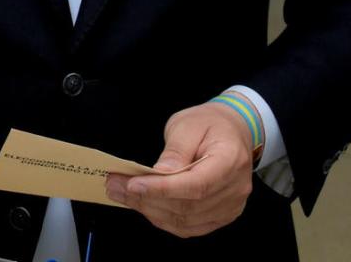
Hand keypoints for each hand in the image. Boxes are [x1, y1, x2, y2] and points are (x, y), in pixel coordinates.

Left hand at [105, 100, 253, 236]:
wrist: (232, 132)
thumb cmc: (209, 124)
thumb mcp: (188, 125)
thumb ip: (175, 150)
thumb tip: (159, 173)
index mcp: (230, 161)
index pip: (196, 184)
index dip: (163, 189)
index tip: (133, 184)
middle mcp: (235, 189)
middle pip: (188, 206)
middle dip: (147, 199)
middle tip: (115, 186)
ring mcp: (231, 206)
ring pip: (186, 221)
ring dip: (150, 211)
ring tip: (122, 194)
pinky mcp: (221, 215)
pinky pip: (190, 227)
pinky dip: (163, 219)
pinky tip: (143, 205)